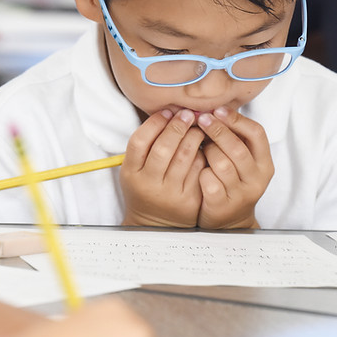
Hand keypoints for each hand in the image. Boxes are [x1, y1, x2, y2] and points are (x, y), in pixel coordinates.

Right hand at [120, 109, 206, 226]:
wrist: (156, 224)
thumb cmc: (146, 187)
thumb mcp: (135, 169)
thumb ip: (145, 145)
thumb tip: (169, 113)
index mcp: (131, 174)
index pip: (139, 141)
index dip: (154, 123)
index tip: (167, 112)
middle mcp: (150, 184)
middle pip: (164, 147)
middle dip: (178, 126)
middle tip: (187, 114)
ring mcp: (171, 194)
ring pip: (185, 156)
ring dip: (194, 135)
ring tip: (198, 126)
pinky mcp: (191, 199)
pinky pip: (199, 168)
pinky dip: (203, 152)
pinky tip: (205, 145)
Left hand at [196, 107, 273, 228]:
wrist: (230, 222)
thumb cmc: (233, 182)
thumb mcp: (243, 162)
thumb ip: (236, 139)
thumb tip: (214, 108)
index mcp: (265, 164)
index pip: (257, 133)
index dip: (236, 119)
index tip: (217, 110)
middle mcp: (257, 179)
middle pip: (237, 148)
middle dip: (217, 130)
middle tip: (200, 118)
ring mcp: (240, 194)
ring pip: (221, 164)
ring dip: (207, 151)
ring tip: (200, 147)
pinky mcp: (222, 206)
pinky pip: (208, 181)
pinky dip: (200, 172)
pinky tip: (196, 169)